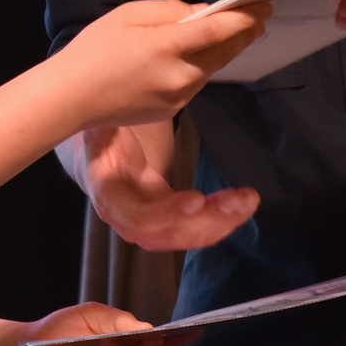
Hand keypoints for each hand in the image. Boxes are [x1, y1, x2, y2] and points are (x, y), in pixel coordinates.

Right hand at [54, 0, 269, 127]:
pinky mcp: (172, 111)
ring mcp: (177, 98)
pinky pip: (195, 83)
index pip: (219, 29)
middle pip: (224, 52)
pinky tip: (201, 56)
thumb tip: (201, 13)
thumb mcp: (128, 14)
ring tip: (236, 34)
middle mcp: (178, 76)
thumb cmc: (94, 49)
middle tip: (260, 18)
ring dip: (225, 51)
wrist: (71, 98)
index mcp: (166, 47)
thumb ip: (169, 11)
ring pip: (211, 69)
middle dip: (245, 34)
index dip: (244, 17)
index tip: (263, 6)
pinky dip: (202, 67)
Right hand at [82, 123, 258, 251]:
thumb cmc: (98, 137)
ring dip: (222, 221)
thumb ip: (107, 119)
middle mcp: (128, 219)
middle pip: (170, 233)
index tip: (198, 199)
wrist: (97, 158)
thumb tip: (114, 111)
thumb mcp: (97, 124)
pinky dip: (221, 218)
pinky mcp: (168, 220)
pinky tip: (242, 203)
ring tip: (248, 200)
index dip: (166, 213)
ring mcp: (151, 224)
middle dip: (208, 220)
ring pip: (187, 234)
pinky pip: (195, 226)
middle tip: (241, 200)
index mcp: (109, 196)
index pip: (137, 216)